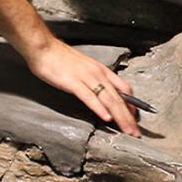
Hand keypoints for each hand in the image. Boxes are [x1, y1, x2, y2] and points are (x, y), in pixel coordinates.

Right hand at [26, 40, 140, 136]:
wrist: (45, 48)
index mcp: (102, 70)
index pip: (124, 88)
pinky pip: (89, 96)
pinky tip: (106, 118)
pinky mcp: (72, 82)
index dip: (132, 105)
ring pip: (108, 99)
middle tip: (136, 133)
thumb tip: (104, 94)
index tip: (136, 120)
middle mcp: (98, 73)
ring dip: (120, 117)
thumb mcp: (85, 68)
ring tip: (127, 130)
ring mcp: (86, 77)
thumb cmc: (61, 59)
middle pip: (119, 98)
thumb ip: (96, 80)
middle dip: (129, 117)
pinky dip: (99, 108)